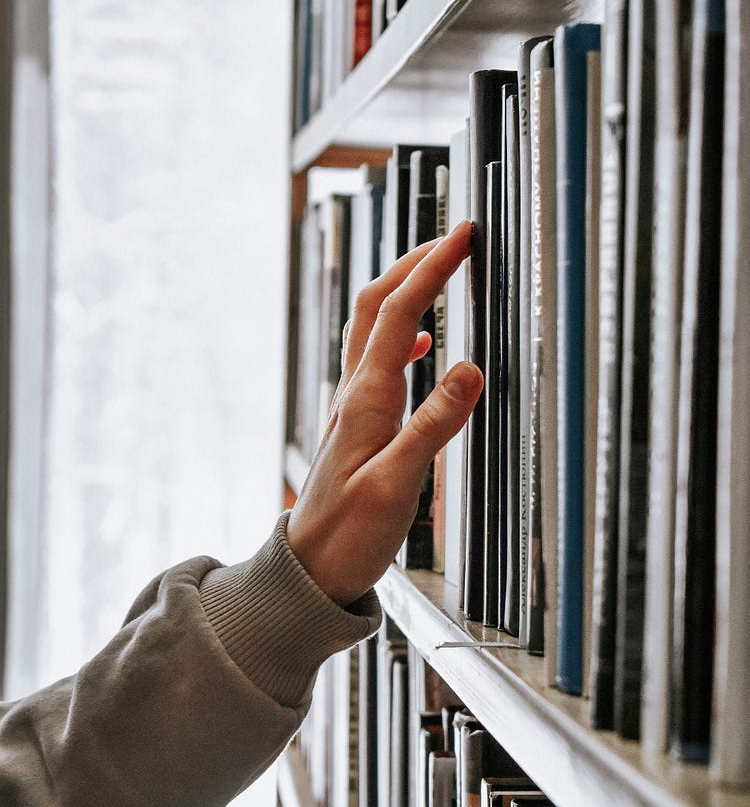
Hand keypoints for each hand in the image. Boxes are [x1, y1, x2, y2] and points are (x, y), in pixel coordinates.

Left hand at [287, 220, 482, 605]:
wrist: (310, 570)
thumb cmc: (349, 535)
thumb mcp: (397, 484)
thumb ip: (434, 426)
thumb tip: (469, 369)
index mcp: (366, 399)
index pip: (400, 313)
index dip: (431, 268)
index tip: (462, 236)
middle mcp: (355, 393)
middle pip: (377, 304)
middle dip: (415, 262)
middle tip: (453, 238)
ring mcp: (353, 405)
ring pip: (372, 327)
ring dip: (404, 290)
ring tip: (437, 272)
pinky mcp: (358, 423)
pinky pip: (376, 359)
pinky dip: (401, 335)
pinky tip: (422, 345)